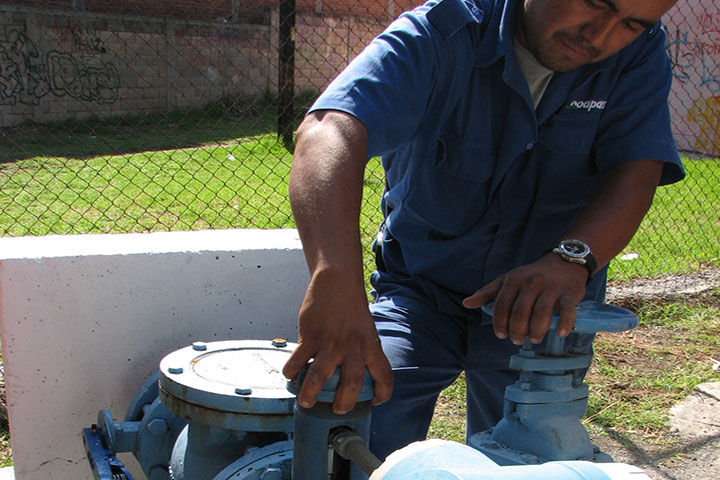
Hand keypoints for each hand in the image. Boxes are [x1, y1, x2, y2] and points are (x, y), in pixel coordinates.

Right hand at [282, 268, 392, 413]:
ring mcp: (331, 342)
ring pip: (320, 377)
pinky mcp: (311, 336)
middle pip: (353, 384)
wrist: (337, 281)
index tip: (376, 401)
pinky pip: (299, 360)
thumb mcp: (365, 329)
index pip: (384, 376)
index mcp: (371, 346)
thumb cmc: (350, 306)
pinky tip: (291, 375)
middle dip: (344, 403)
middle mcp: (353, 347)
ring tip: (306, 402)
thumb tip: (348, 372)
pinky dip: (292, 371)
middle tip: (337, 409)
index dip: (383, 393)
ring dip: (311, 394)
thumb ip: (360, 350)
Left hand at [462, 254, 587, 344]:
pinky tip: (560, 334)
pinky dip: (564, 323)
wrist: (563, 263)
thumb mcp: (507, 280)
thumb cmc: (531, 276)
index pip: (502, 305)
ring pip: (541, 312)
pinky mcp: (569, 293)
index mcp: (513, 280)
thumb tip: (466, 303)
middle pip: (520, 312)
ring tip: (534, 339)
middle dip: (517, 330)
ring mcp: (551, 288)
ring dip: (536, 330)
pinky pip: (567, 310)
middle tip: (517, 340)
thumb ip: (488, 292)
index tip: (501, 335)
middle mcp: (531, 283)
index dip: (499, 323)